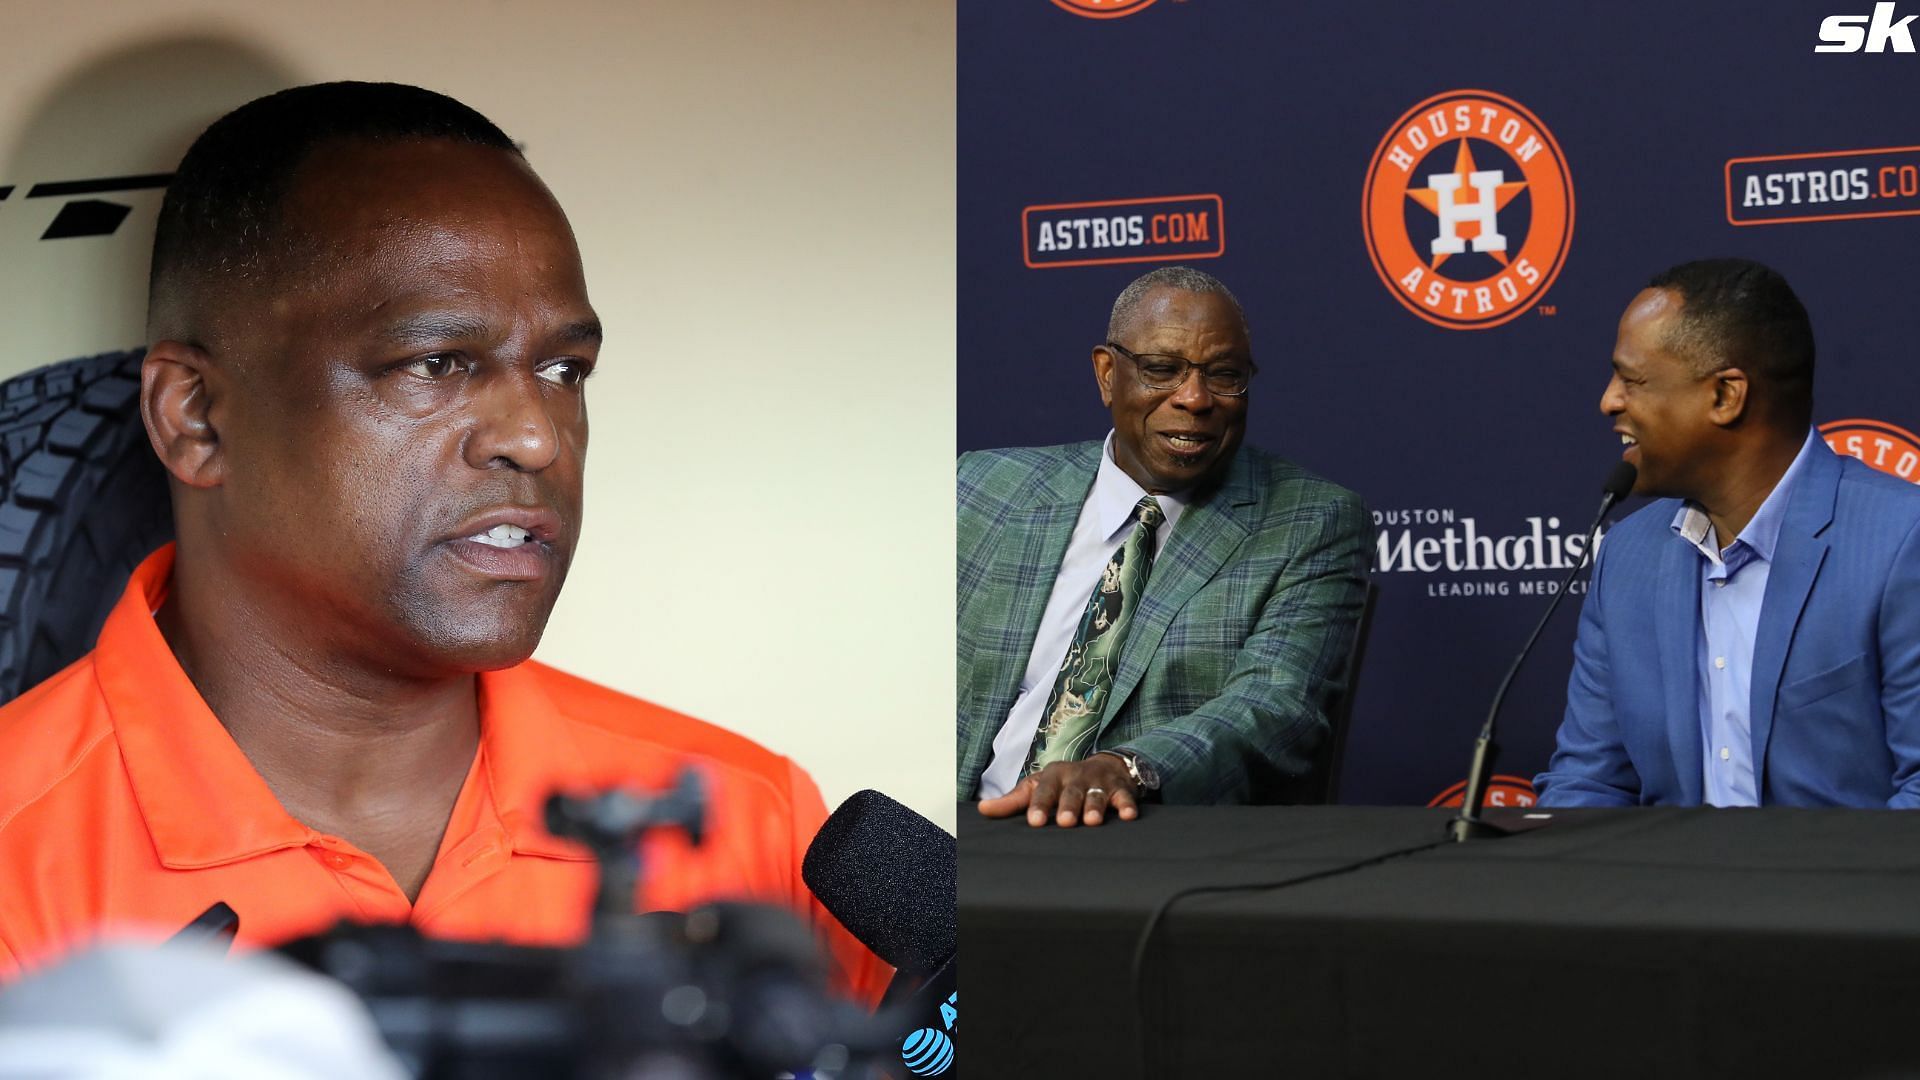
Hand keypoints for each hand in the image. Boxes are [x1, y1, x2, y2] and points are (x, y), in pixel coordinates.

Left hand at [977, 754, 1138, 827]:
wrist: (1103, 767)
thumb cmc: (1062, 783)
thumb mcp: (1037, 787)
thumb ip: (1012, 801)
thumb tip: (982, 809)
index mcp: (1053, 776)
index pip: (1043, 790)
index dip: (1039, 805)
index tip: (1034, 822)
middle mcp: (1076, 777)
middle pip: (1071, 792)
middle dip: (1069, 806)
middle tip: (1065, 822)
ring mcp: (1099, 782)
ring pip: (1097, 795)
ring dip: (1095, 806)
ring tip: (1093, 821)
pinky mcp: (1121, 789)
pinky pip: (1125, 797)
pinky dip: (1127, 805)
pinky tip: (1128, 816)